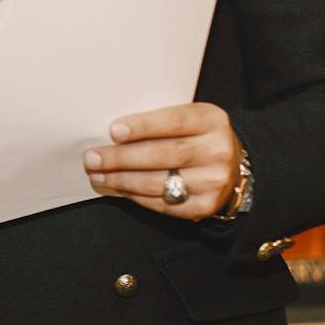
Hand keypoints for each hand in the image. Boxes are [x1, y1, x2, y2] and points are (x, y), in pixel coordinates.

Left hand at [83, 102, 242, 219]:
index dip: (143, 126)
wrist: (231, 167)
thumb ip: (160, 122)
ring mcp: (213, 182)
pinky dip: (136, 196)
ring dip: (122, 179)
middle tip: (92, 158)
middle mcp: (217, 151)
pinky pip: (163, 204)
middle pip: (164, 154)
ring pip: (159, 182)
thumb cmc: (196, 136)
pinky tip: (118, 187)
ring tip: (98, 174)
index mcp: (212, 120)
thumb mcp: (189, 119)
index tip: (113, 131)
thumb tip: (112, 133)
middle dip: (122, 158)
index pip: (175, 122)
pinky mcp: (204, 206)